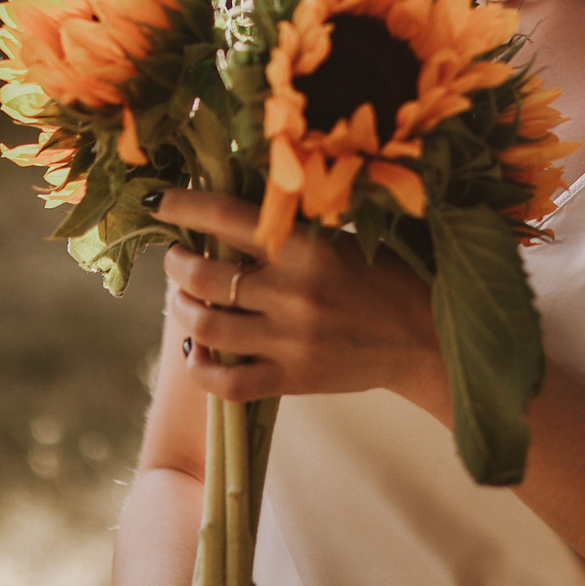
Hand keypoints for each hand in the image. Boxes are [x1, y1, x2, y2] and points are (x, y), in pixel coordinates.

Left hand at [156, 188, 442, 404]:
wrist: (425, 339)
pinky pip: (226, 383)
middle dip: (176, 264)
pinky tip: (197, 354)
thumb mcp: (340, 239)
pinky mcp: (292, 379)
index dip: (183, 205)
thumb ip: (289, 230)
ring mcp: (289, 341)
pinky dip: (201, 368)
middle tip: (177, 258)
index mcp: (307, 248)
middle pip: (203, 275)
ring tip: (181, 299)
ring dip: (180, 309)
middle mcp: (293, 292)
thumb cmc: (386, 277)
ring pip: (205, 327)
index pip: (226, 216)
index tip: (159, 202)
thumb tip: (227, 213)